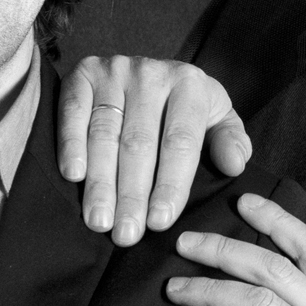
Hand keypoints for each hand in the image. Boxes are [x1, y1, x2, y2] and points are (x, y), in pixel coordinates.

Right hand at [59, 56, 251, 245]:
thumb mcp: (218, 118)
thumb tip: (234, 166)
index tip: (160, 222)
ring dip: (100, 182)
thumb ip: (231, 141)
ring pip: (104, 134)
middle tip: (126, 234)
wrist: (153, 71)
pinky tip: (73, 176)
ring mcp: (114, 71)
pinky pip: (73, 112)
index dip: (170, 185)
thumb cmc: (186, 107)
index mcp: (190, 84)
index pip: (180, 142)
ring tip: (99, 220)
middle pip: (139, 143)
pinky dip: (71, 145)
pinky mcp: (83, 74)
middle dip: (132, 194)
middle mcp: (151, 73)